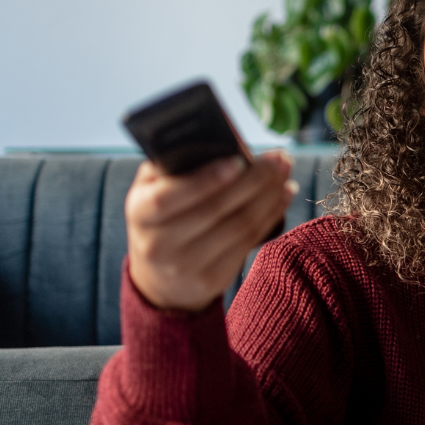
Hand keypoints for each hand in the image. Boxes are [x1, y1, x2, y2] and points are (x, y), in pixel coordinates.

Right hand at [124, 151, 294, 311]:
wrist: (158, 275)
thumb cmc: (162, 214)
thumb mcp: (154, 187)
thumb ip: (176, 164)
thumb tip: (225, 144)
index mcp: (140, 212)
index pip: (170, 196)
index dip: (205, 179)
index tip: (238, 161)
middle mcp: (158, 244)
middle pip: (215, 210)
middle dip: (254, 180)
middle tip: (279, 158)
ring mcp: (186, 266)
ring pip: (239, 227)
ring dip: (269, 196)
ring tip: (284, 172)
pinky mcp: (211, 280)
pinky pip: (248, 243)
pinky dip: (271, 215)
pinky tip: (282, 195)